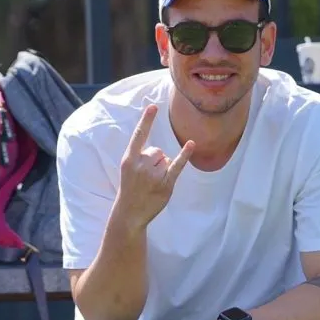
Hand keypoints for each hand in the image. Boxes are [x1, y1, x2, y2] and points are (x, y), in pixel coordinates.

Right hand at [116, 104, 193, 228]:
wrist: (129, 213)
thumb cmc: (130, 188)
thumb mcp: (128, 170)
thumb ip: (140, 157)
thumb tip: (160, 153)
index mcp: (129, 159)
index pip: (139, 135)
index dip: (146, 120)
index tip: (153, 106)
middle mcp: (141, 165)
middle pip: (157, 150)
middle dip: (156, 161)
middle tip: (146, 178)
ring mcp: (154, 175)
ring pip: (166, 159)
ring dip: (163, 168)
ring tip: (152, 183)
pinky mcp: (166, 184)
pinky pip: (178, 165)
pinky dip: (185, 155)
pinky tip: (191, 144)